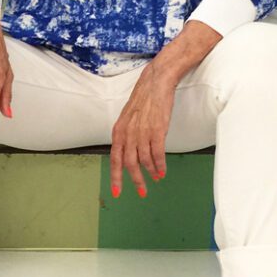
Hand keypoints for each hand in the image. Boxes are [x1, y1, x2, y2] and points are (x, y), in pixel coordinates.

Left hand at [110, 61, 176, 197]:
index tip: (117, 193)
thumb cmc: (143, 100)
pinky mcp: (157, 131)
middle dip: (135, 181)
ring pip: (144, 161)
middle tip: (142, 192)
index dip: (116, 178)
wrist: (156, 83)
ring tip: (156, 178)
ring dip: (151, 172)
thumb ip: (126, 136)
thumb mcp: (127, 118)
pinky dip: (160, 165)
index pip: (114, 159)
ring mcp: (142, 133)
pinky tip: (162, 171)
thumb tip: (128, 154)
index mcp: (118, 131)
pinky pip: (157, 154)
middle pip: (129, 164)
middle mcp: (128, 134)